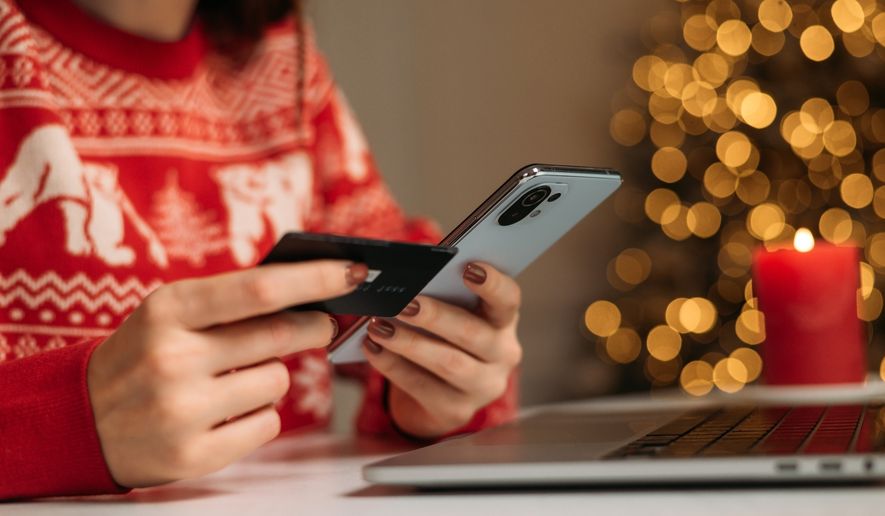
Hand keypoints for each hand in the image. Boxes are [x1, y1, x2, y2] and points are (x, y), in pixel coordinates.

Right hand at [87, 261, 366, 487]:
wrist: (80, 420)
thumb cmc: (143, 354)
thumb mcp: (171, 313)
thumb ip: (234, 301)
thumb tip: (314, 290)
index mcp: (168, 310)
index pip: (261, 289)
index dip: (316, 278)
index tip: (355, 272)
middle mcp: (173, 358)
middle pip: (280, 334)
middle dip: (314, 325)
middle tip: (323, 321)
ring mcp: (182, 410)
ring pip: (277, 382)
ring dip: (273, 375)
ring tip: (238, 376)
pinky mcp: (192, 454)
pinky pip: (267, 424)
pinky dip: (259, 414)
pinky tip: (228, 411)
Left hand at [363, 262, 521, 438]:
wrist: (438, 391)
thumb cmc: (443, 335)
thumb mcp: (451, 312)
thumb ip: (440, 291)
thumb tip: (407, 272)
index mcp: (503, 321)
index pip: (508, 299)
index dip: (492, 284)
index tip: (468, 267)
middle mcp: (503, 355)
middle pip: (474, 334)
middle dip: (436, 316)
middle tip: (404, 303)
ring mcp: (483, 387)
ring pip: (448, 363)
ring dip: (410, 343)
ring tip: (379, 326)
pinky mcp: (456, 411)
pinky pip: (422, 387)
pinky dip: (393, 366)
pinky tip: (373, 349)